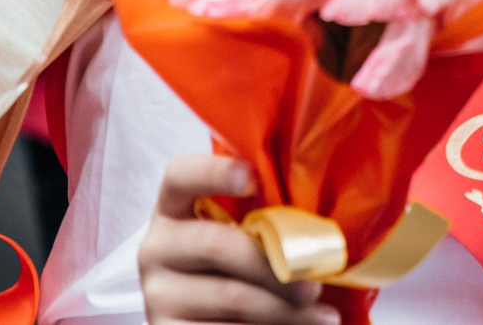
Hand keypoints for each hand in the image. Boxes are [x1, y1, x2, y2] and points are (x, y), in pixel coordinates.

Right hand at [140, 155, 337, 324]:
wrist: (200, 313)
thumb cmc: (238, 259)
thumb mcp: (241, 232)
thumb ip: (265, 217)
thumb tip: (321, 229)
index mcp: (175, 207)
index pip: (181, 176)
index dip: (214, 173)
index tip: (253, 179)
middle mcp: (157, 246)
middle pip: (218, 245)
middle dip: (276, 265)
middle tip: (317, 283)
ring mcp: (157, 292)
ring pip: (231, 297)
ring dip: (285, 308)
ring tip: (325, 316)